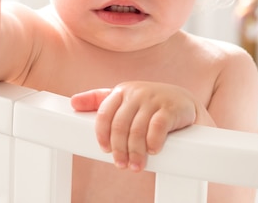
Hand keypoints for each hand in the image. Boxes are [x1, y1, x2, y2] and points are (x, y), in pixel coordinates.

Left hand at [71, 81, 196, 171]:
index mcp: (122, 91)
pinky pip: (157, 127)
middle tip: (121, 164)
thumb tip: (73, 103)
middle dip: (119, 149)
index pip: (104, 113)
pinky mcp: (170, 108)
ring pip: (137, 129)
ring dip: (135, 152)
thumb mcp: (124, 99)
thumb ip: (99, 100)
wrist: (183, 101)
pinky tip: (153, 151)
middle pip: (120, 125)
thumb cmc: (149, 103)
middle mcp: (136, 93)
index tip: (105, 150)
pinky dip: (153, 142)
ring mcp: (154, 99)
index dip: (102, 134)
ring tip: (136, 165)